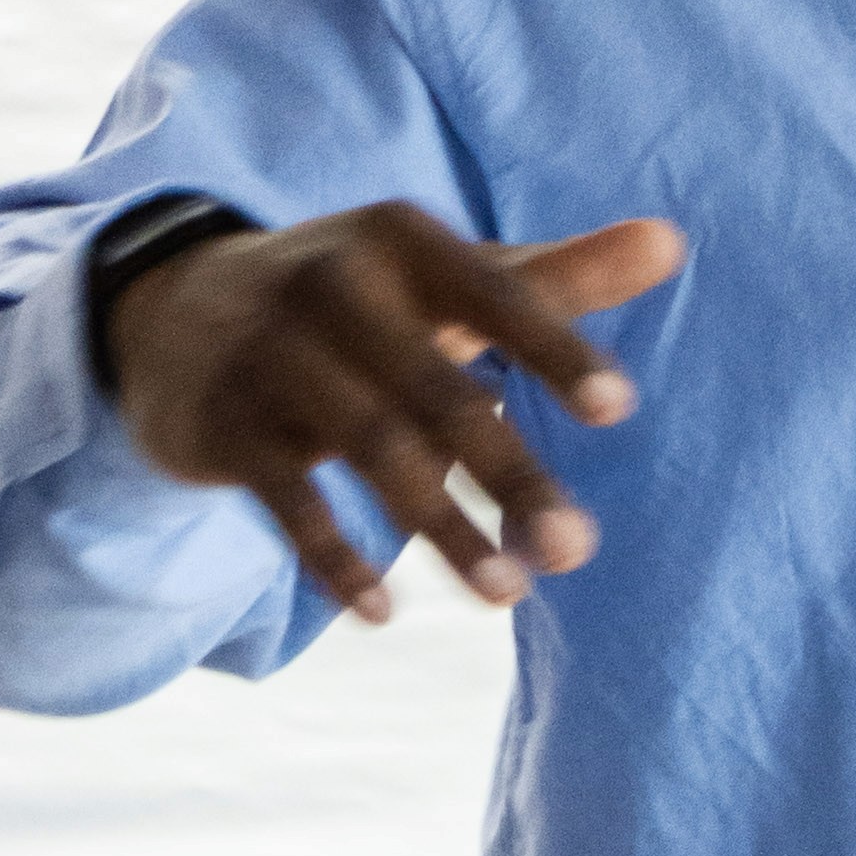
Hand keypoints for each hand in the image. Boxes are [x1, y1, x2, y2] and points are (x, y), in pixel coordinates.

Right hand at [103, 197, 682, 624]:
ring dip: (441, 528)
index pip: (494, 296)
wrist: (182, 309)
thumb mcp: (446, 276)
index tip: (619, 410)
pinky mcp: (225, 425)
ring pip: (371, 450)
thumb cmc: (361, 298)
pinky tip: (383, 613)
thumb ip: (557, 274)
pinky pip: (287, 499)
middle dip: (511, 474)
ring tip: (507, 595)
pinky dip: (333, 557)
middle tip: (577, 550)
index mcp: (403, 243)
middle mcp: (334, 288)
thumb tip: (673, 242)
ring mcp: (272, 356)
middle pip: (438, 391)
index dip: (555, 350)